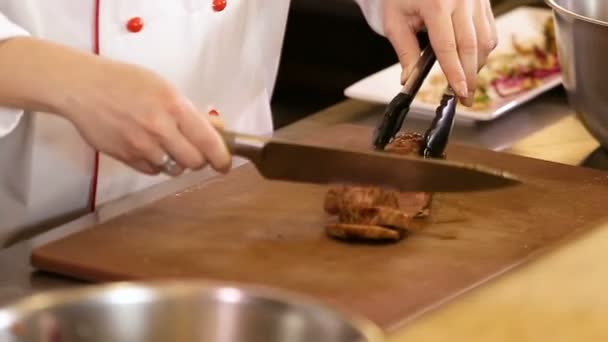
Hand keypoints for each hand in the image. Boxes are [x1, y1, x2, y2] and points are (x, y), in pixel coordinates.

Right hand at [59, 58, 230, 175]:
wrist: (83, 87)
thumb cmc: (125, 82)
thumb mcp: (165, 87)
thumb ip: (190, 112)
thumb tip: (216, 129)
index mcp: (174, 106)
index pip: (208, 141)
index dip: (221, 157)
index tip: (224, 163)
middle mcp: (160, 128)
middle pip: (195, 162)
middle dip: (200, 160)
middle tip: (196, 152)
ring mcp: (142, 145)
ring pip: (174, 169)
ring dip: (177, 162)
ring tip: (167, 146)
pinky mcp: (126, 157)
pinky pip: (152, 171)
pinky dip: (156, 165)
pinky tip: (148, 148)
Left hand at [383, 0, 497, 105]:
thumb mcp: (394, 20)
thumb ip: (405, 51)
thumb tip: (410, 80)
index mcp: (436, 3)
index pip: (448, 47)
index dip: (455, 73)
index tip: (459, 93)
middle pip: (472, 46)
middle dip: (470, 76)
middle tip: (466, 98)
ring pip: (486, 39)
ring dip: (477, 65)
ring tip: (466, 81)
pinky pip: (489, 29)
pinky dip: (482, 49)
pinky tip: (471, 61)